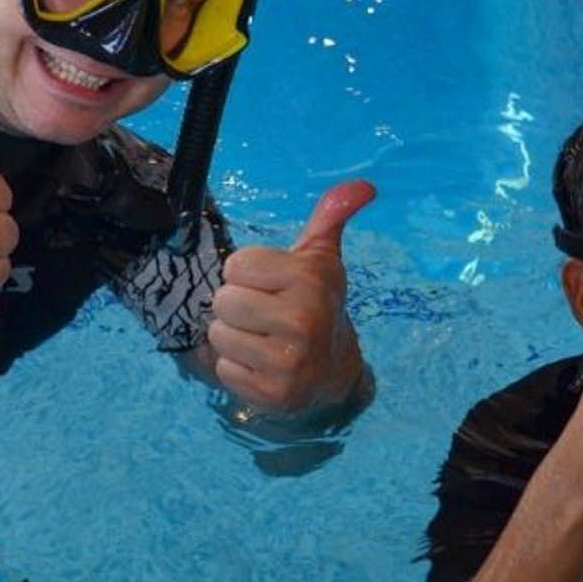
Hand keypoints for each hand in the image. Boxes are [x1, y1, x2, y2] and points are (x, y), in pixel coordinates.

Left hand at [205, 179, 373, 414]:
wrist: (332, 369)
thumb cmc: (314, 300)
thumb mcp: (320, 257)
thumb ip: (330, 216)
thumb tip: (364, 186)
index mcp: (311, 280)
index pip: (236, 265)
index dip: (247, 273)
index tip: (271, 283)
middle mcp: (304, 320)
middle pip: (224, 300)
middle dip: (237, 304)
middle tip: (264, 312)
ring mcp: (289, 362)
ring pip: (218, 334)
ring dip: (233, 336)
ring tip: (262, 337)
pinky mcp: (272, 395)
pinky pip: (224, 369)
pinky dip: (236, 367)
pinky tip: (261, 363)